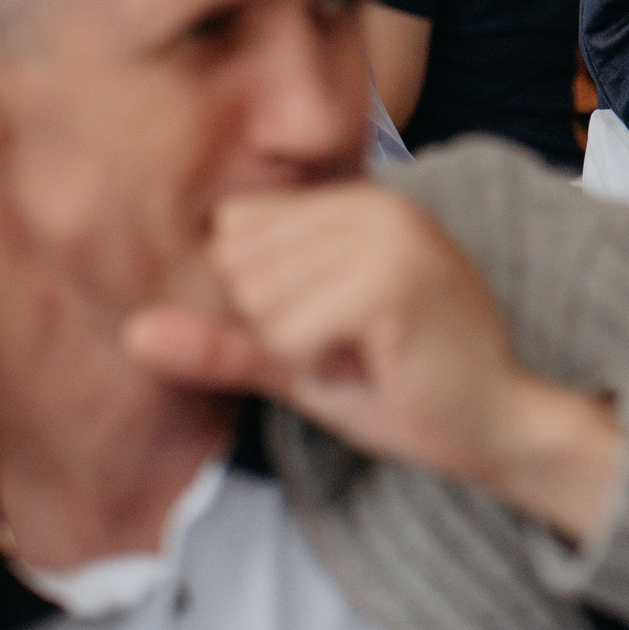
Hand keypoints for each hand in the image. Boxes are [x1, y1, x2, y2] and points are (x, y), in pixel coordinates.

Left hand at [123, 183, 623, 543]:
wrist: (497, 426)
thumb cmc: (402, 389)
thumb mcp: (298, 359)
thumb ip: (222, 339)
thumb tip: (131, 333)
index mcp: (354, 202)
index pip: (234, 229)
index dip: (260, 298)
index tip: (329, 324)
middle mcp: (374, 203)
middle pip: (240, 265)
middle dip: (277, 326)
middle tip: (349, 345)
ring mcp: (389, 236)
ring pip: (262, 302)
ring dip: (300, 351)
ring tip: (363, 353)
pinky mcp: (395, 281)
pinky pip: (292, 335)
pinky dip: (319, 368)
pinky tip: (374, 365)